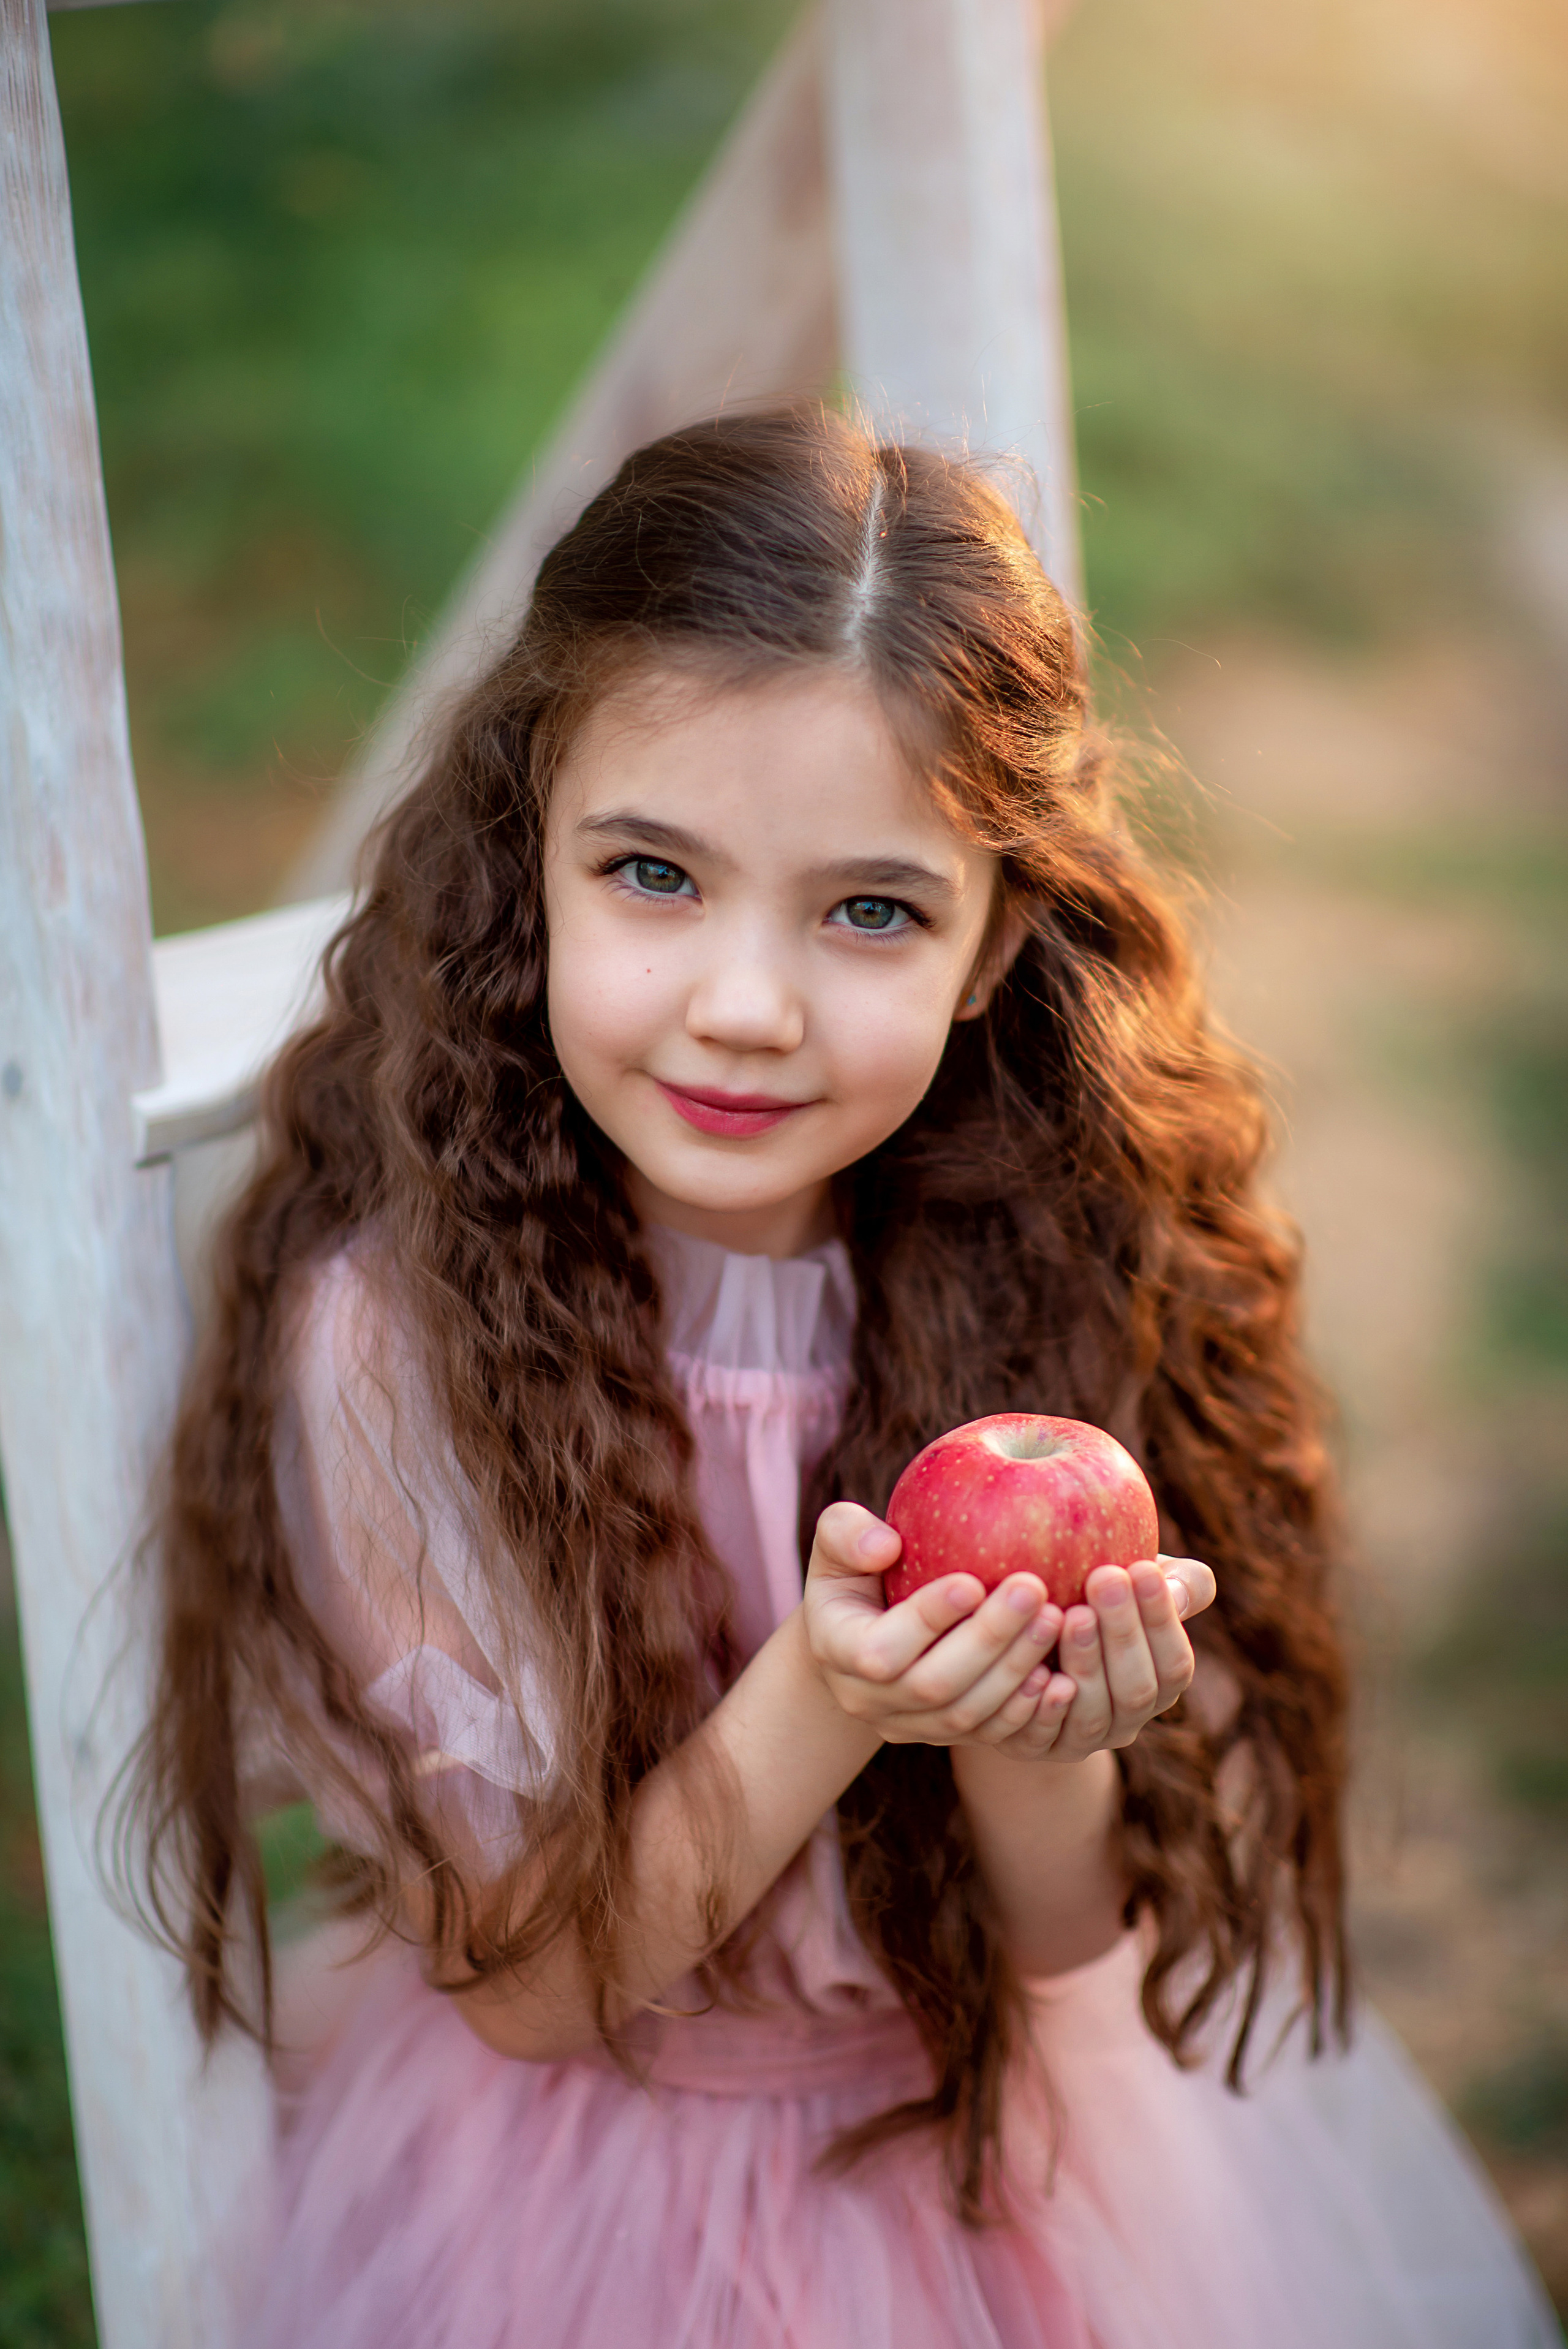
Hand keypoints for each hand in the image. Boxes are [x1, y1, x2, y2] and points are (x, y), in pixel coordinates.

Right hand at [803, 1501, 1065, 1748]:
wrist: (858, 1636)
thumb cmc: (855, 1571)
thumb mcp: (838, 1542)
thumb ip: (848, 1533)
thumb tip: (886, 1545)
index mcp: (835, 1649)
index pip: (881, 1649)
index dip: (927, 1619)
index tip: (973, 1580)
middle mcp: (866, 1699)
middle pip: (933, 1685)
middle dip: (987, 1639)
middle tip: (1034, 1588)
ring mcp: (905, 1725)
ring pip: (965, 1714)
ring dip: (1014, 1668)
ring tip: (1055, 1618)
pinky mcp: (941, 1735)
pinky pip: (986, 1734)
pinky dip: (1024, 1707)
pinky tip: (1057, 1670)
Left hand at [987, 1555, 1215, 1762]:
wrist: (1021, 1643)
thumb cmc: (1090, 1596)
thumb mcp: (1134, 1583)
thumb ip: (1175, 1581)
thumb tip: (1174, 1587)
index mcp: (1160, 1685)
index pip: (1174, 1662)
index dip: (1160, 1618)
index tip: (1142, 1568)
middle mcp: (1127, 1720)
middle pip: (1135, 1689)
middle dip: (1122, 1632)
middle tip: (1105, 1578)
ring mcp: (1082, 1740)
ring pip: (1092, 1715)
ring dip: (1085, 1664)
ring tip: (1073, 1614)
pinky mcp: (1035, 1748)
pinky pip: (1041, 1737)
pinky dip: (1043, 1707)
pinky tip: (1038, 1669)